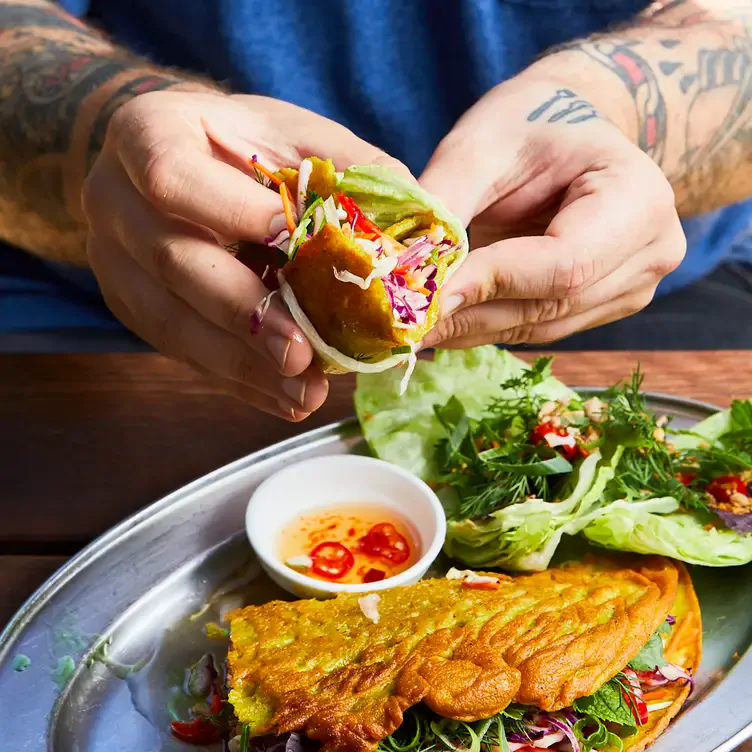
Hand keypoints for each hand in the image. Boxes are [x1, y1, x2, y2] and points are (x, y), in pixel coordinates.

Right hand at [83, 91, 404, 419]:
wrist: (168, 164)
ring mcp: (116, 262)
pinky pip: (182, 352)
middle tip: (300, 353)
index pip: (174, 177)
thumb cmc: (238, 144)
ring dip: (241, 365)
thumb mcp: (288, 133)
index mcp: (150, 135)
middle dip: (243, 313)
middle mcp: (115, 201)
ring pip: (173, 322)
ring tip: (302, 393)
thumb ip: (344, 167)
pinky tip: (282, 397)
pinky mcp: (134, 308)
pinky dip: (237, 378)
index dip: (231, 212)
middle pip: (173, 262)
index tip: (293, 243)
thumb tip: (419, 216)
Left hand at [418, 73, 685, 348]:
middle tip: (403, 321)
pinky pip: (536, 326)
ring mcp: (631, 288)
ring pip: (539, 326)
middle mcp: (650, 254)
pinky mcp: (601, 306)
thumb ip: (447, 203)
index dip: (491, 283)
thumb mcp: (481, 144)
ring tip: (414, 321)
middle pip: (551, 306)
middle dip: (470, 314)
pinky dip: (485, 324)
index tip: (425, 294)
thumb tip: (404, 270)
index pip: (564, 264)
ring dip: (471, 327)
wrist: (569, 131)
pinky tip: (444, 317)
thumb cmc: (529, 122)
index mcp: (637, 199)